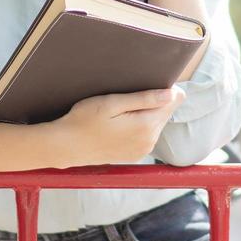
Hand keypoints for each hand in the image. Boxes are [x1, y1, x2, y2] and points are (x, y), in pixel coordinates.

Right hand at [51, 87, 186, 165]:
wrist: (67, 146)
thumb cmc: (84, 120)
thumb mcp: (112, 103)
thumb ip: (144, 99)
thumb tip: (171, 94)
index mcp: (146, 126)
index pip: (174, 100)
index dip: (163, 88)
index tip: (144, 85)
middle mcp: (149, 141)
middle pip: (166, 112)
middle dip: (154, 101)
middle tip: (127, 97)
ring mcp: (143, 150)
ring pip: (157, 123)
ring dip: (146, 114)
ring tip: (121, 111)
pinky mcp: (135, 154)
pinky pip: (147, 135)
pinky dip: (139, 126)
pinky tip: (120, 124)